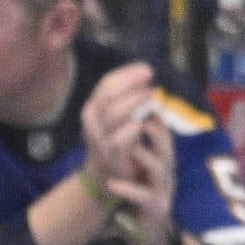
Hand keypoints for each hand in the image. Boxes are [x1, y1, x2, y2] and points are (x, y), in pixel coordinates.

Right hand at [78, 62, 155, 187]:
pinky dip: (131, 130)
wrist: (107, 175)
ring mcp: (100, 139)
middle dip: (131, 84)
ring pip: (112, 114)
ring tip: (152, 97)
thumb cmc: (119, 141)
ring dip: (134, 103)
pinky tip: (143, 123)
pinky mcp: (111, 156)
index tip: (147, 69)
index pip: (107, 84)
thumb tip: (146, 74)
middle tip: (151, 80)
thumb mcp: (121, 117)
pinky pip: (118, 140)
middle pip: (108, 95)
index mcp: (94, 108)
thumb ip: (129, 98)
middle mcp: (93, 121)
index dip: (127, 74)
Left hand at [103, 116, 180, 244]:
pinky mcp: (155, 209)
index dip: (156, 120)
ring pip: (160, 170)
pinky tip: (113, 184)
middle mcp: (166, 174)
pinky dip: (128, 190)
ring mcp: (162, 191)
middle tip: (144, 120)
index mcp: (161, 162)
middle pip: (167, 150)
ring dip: (146, 158)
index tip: (147, 102)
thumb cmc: (142, 198)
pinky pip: (143, 197)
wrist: (148, 233)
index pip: (163, 137)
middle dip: (157, 134)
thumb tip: (132, 121)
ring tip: (131, 149)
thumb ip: (139, 149)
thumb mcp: (142, 172)